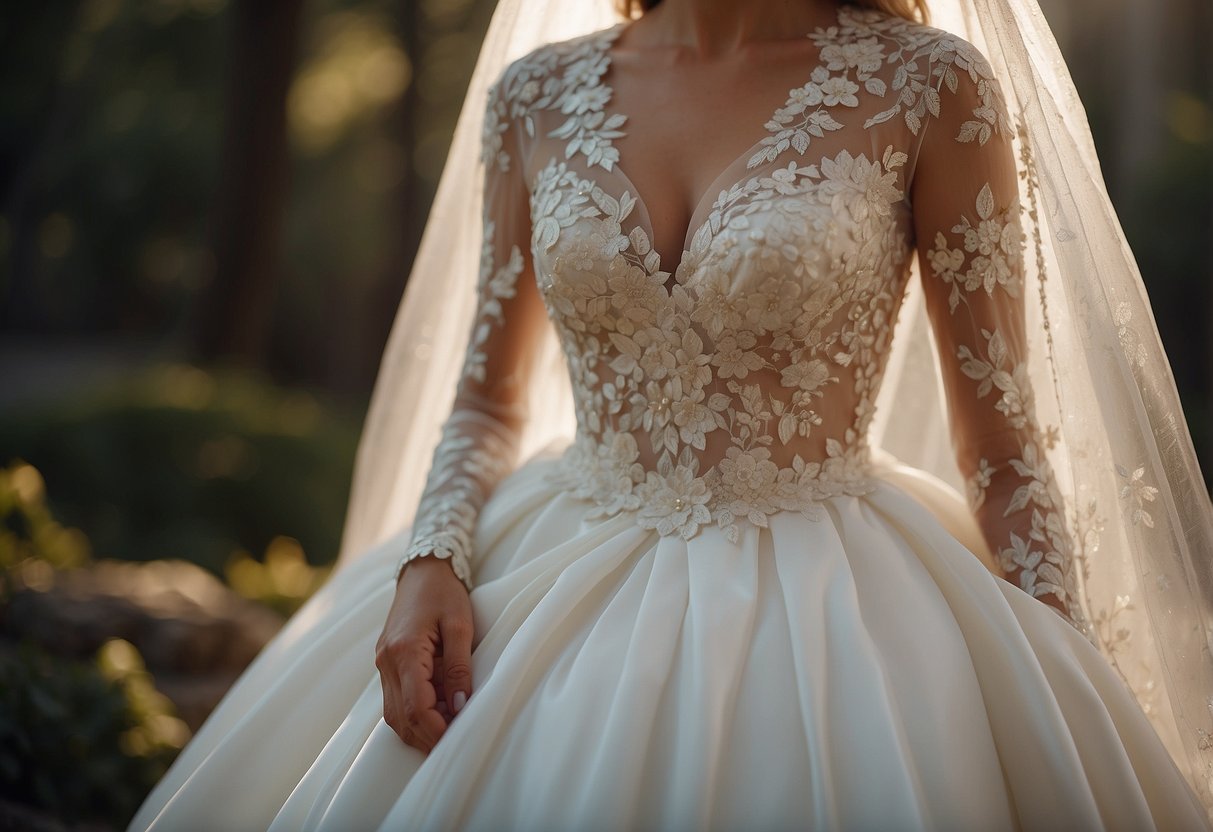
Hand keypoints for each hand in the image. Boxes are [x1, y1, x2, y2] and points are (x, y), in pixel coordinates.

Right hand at [375, 555, 473, 752]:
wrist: (422, 570)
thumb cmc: (444, 593)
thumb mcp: (460, 626)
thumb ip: (460, 667)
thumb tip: (460, 706)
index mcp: (404, 651)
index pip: (416, 706)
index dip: (437, 729)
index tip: (458, 738)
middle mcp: (387, 662)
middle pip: (401, 717)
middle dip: (427, 736)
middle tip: (455, 742)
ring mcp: (382, 664)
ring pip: (394, 714)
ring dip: (419, 729)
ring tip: (448, 731)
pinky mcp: (386, 663)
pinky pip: (394, 700)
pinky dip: (412, 714)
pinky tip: (435, 714)